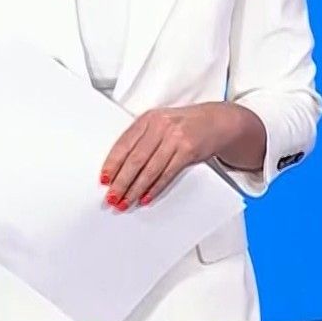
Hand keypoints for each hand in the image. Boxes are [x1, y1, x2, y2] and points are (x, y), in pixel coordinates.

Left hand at [99, 105, 234, 210]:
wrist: (217, 121)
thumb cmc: (185, 125)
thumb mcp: (161, 124)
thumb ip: (142, 139)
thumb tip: (120, 167)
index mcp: (148, 118)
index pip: (124, 144)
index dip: (112, 163)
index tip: (104, 179)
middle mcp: (160, 126)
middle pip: (135, 159)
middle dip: (121, 182)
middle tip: (112, 197)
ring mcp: (175, 138)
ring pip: (150, 169)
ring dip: (135, 189)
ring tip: (126, 202)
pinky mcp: (188, 150)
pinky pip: (167, 174)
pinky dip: (155, 188)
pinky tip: (146, 197)